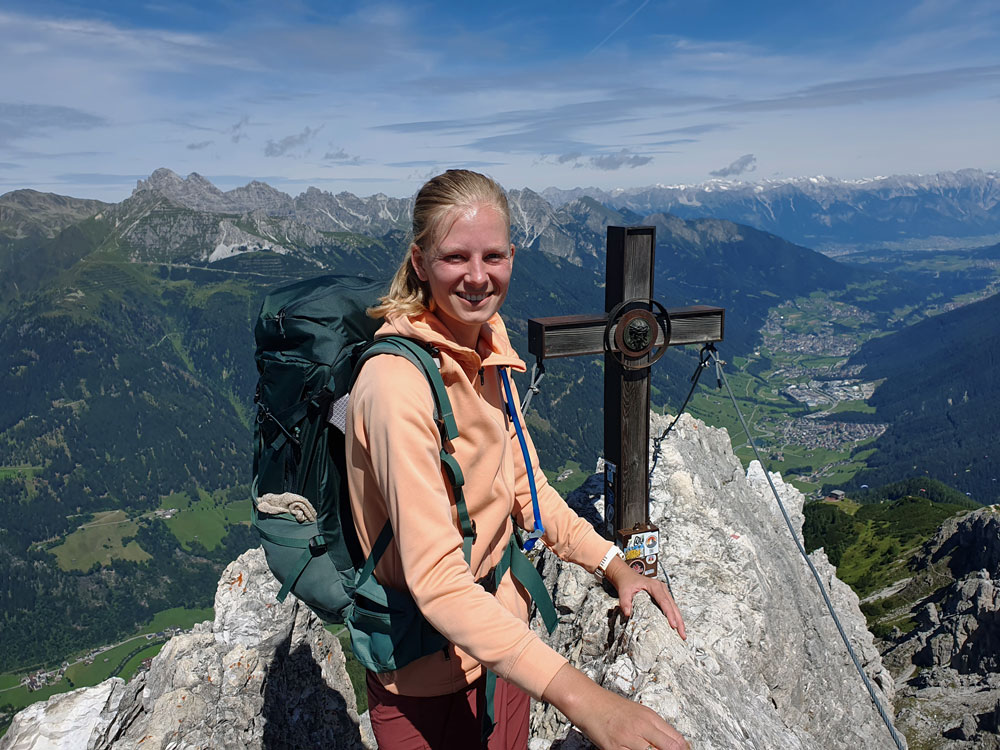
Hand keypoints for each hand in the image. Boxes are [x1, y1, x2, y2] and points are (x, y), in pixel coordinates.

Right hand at [542, 663, 688, 749]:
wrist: (588, 701)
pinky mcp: (613, 749)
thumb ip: (657, 728)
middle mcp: (642, 727)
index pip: (677, 740)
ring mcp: (628, 739)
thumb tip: (675, 744)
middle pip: (670, 749)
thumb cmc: (612, 707)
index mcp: (650, 717)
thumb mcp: (639, 712)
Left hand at [604, 557, 685, 639]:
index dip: (669, 614)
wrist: (627, 576)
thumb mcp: (623, 591)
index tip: (673, 625)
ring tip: (682, 635)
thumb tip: (628, 614)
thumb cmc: (627, 582)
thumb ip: (625, 602)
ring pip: (674, 607)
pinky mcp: (663, 596)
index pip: (664, 602)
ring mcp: (664, 592)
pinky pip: (671, 607)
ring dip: (679, 621)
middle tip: (682, 635)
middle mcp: (662, 588)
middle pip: (673, 606)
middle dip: (679, 621)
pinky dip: (675, 617)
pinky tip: (677, 627)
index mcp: (654, 586)